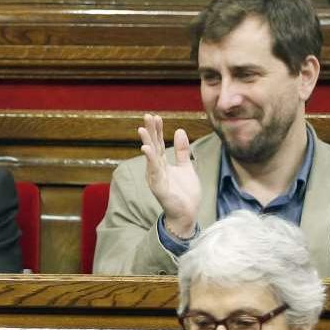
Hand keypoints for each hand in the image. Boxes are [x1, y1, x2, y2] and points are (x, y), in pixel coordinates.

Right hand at [139, 113, 200, 238]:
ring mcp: (156, 178)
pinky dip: (150, 160)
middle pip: (153, 146)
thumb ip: (182, 151)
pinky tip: (146, 149)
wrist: (187, 213)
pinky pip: (154, 172)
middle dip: (149, 131)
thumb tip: (179, 131)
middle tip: (147, 116)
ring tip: (142, 129)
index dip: (157, 130)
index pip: (159, 143)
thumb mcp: (186, 167)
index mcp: (163, 164)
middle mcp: (156, 169)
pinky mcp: (159, 187)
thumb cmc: (185, 193)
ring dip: (146, 142)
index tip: (156, 116)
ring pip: (150, 157)